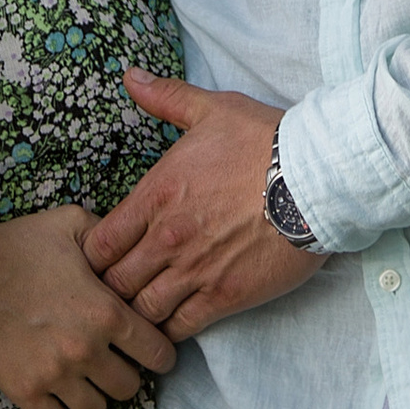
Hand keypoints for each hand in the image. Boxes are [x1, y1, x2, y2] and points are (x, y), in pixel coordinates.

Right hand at [0, 200, 177, 408]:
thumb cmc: (20, 242)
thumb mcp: (72, 222)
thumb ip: (110, 234)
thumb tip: (132, 245)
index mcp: (107, 312)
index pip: (158, 353)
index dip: (161, 354)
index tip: (153, 353)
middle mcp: (87, 350)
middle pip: (129, 388)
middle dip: (126, 375)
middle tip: (114, 363)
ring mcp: (55, 376)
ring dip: (95, 396)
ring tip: (85, 379)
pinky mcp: (24, 392)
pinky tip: (58, 393)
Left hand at [82, 70, 326, 342]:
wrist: (317, 176)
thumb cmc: (264, 140)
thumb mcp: (212, 109)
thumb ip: (166, 98)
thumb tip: (130, 76)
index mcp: (157, 194)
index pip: (99, 242)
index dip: (91, 256)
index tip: (99, 258)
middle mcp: (167, 237)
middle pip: (113, 284)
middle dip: (107, 291)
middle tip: (111, 293)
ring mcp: (195, 270)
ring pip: (141, 311)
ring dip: (135, 315)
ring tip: (136, 315)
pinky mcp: (225, 296)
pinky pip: (180, 327)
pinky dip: (167, 332)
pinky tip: (167, 327)